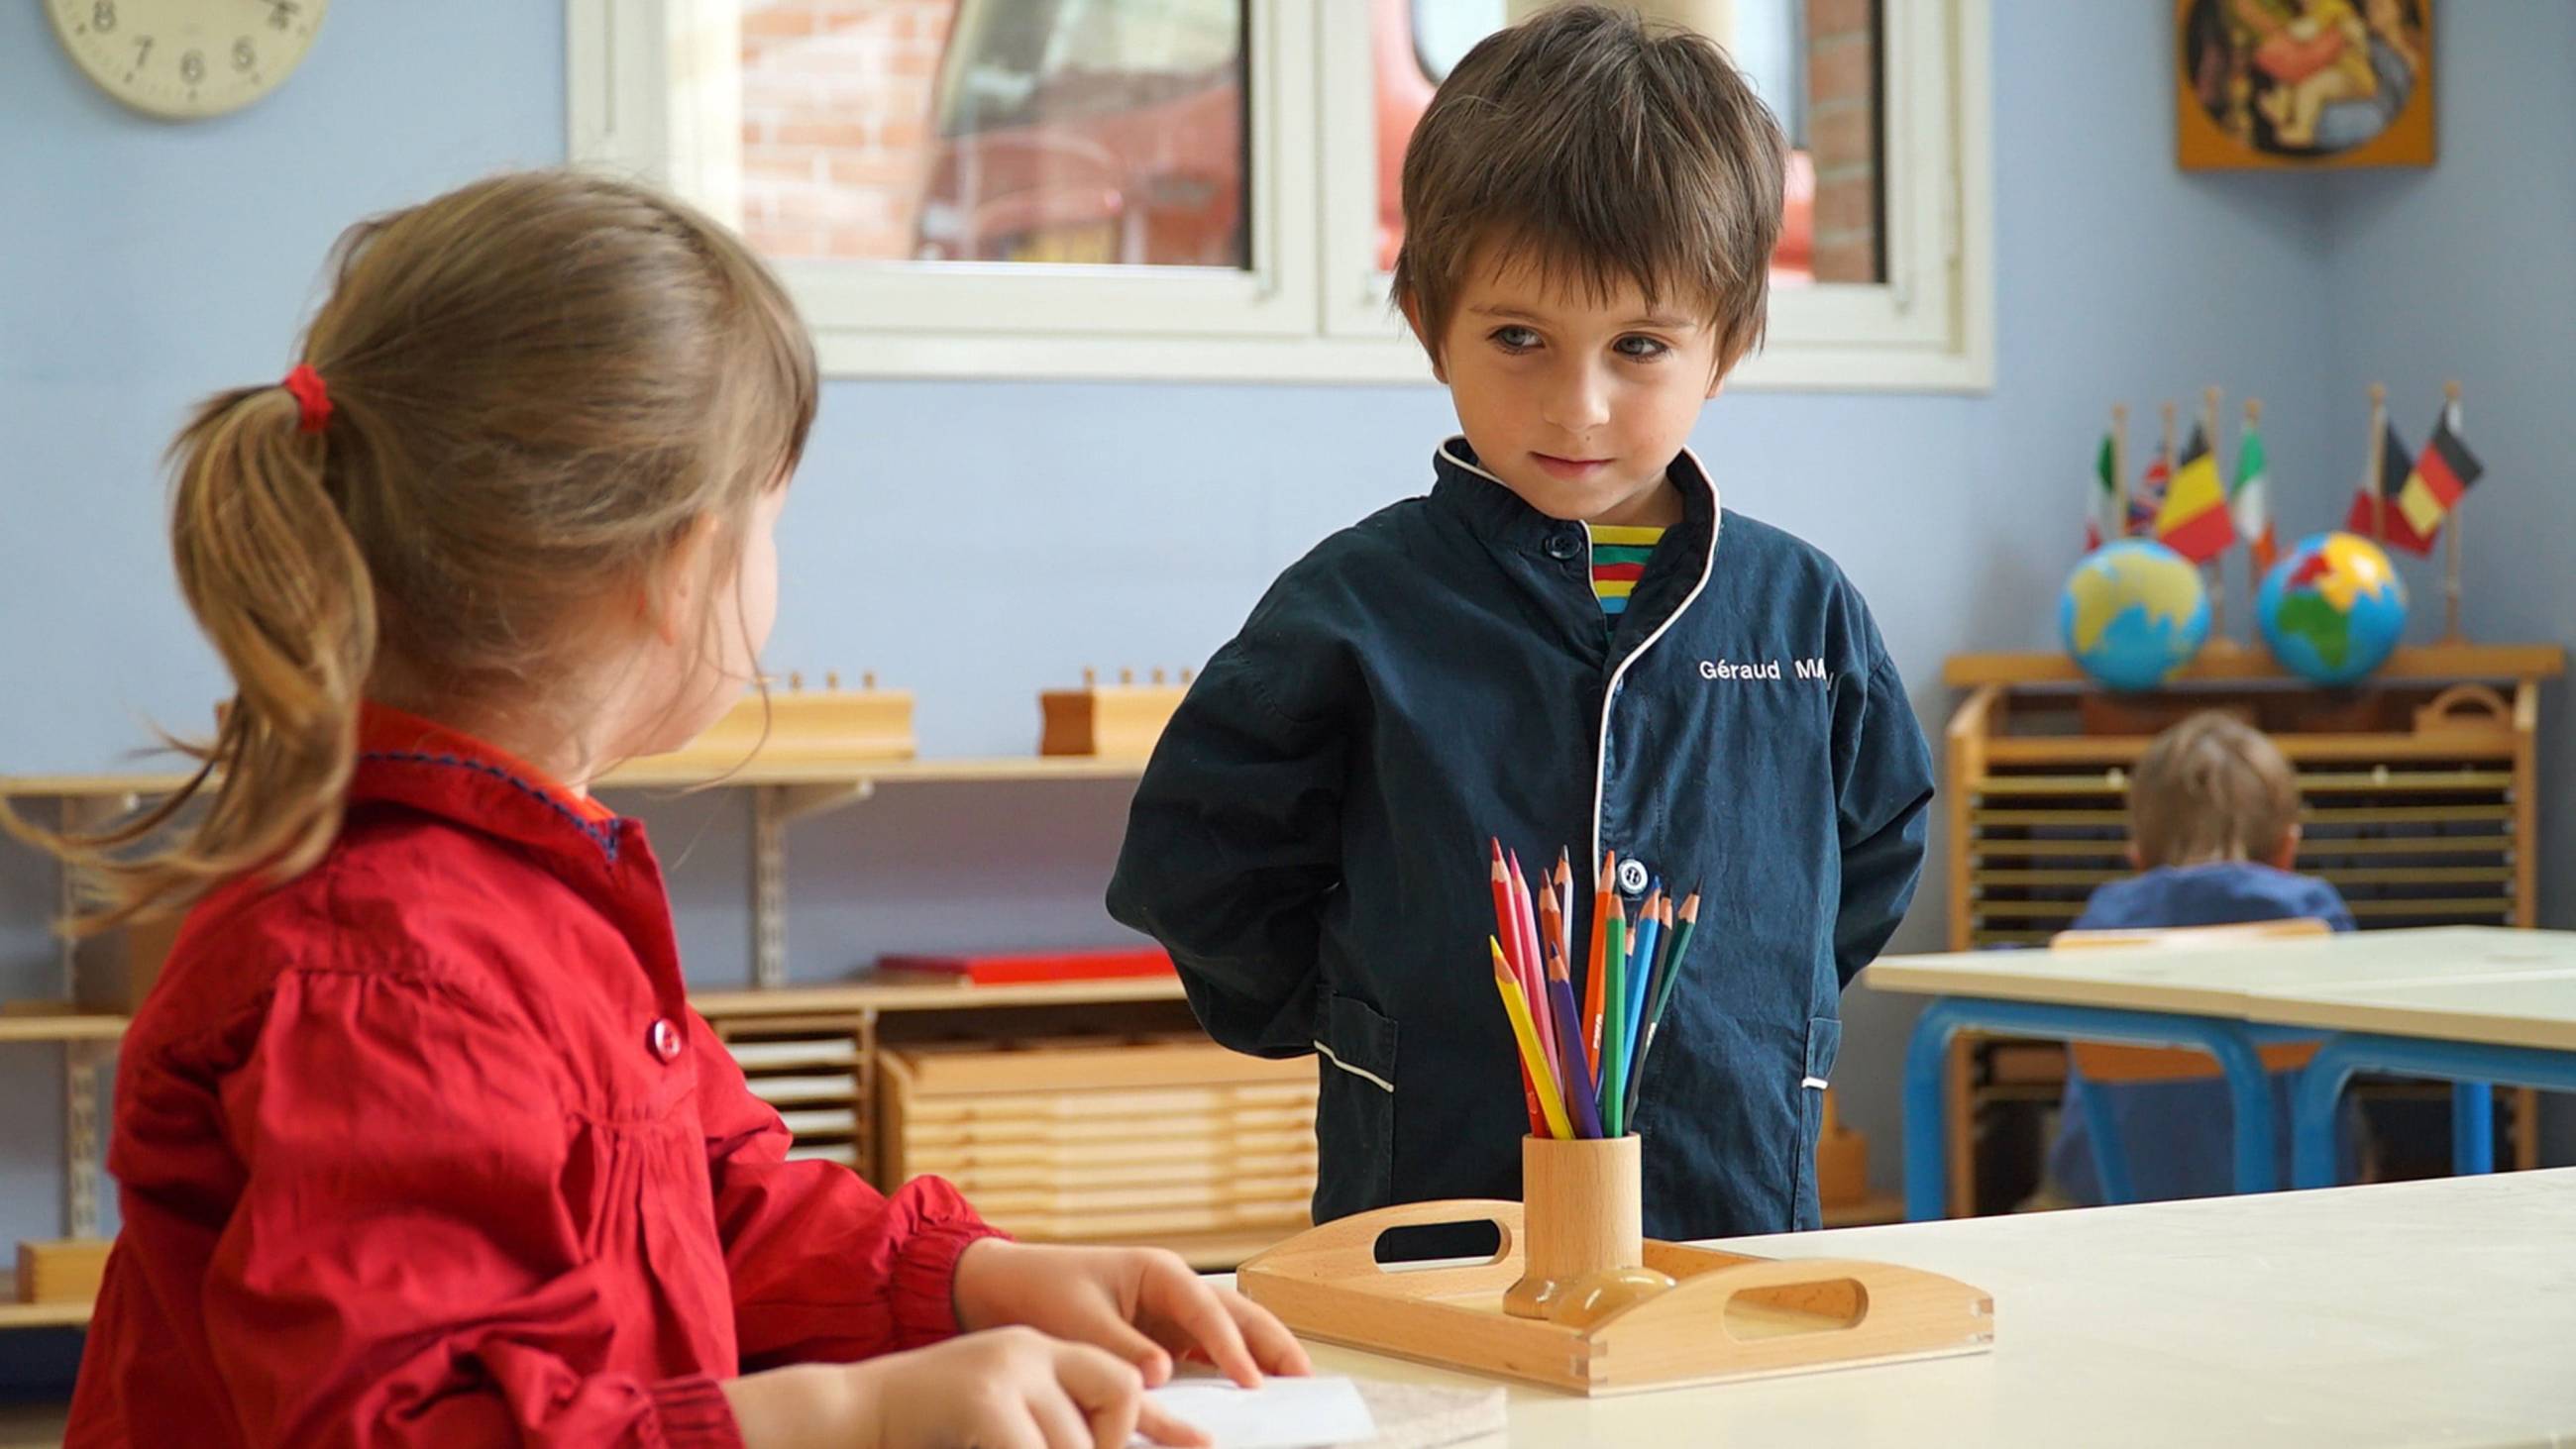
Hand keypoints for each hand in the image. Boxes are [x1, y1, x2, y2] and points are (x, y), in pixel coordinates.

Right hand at [723, 1327, 1211, 1448]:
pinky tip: (987, 1442)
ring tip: (994, 1434)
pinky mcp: (986, 1401)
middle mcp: (1029, 1349)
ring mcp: (1008, 1371)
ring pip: (1077, 1440)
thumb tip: (1107, 1443)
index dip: (1130, 1427)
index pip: (1122, 1380)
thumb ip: (1044, 1427)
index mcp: (1036, 1350)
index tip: (1170, 1446)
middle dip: (1107, 1441)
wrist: (843, 1415)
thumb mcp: (997, 1422)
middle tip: (1051, 1442)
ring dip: (1050, 1448)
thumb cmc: (923, 1430)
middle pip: (1120, 1397)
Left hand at [951, 1240, 1312, 1387]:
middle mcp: (1174, 1288)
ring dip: (1262, 1354)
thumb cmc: (1041, 1292)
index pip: (1209, 1311)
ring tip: (1294, 1384)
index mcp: (1159, 1271)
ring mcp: (1171, 1312)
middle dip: (1273, 1343)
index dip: (1234, 1348)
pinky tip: (1250, 1392)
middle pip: (1238, 1313)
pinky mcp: (1162, 1336)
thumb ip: (1123, 1349)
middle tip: (1305, 1378)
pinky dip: (1230, 1368)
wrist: (1004, 1286)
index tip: (1253, 1382)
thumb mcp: (1081, 1322)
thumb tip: (1161, 1375)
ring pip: (1230, 1331)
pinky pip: (1204, 1353)